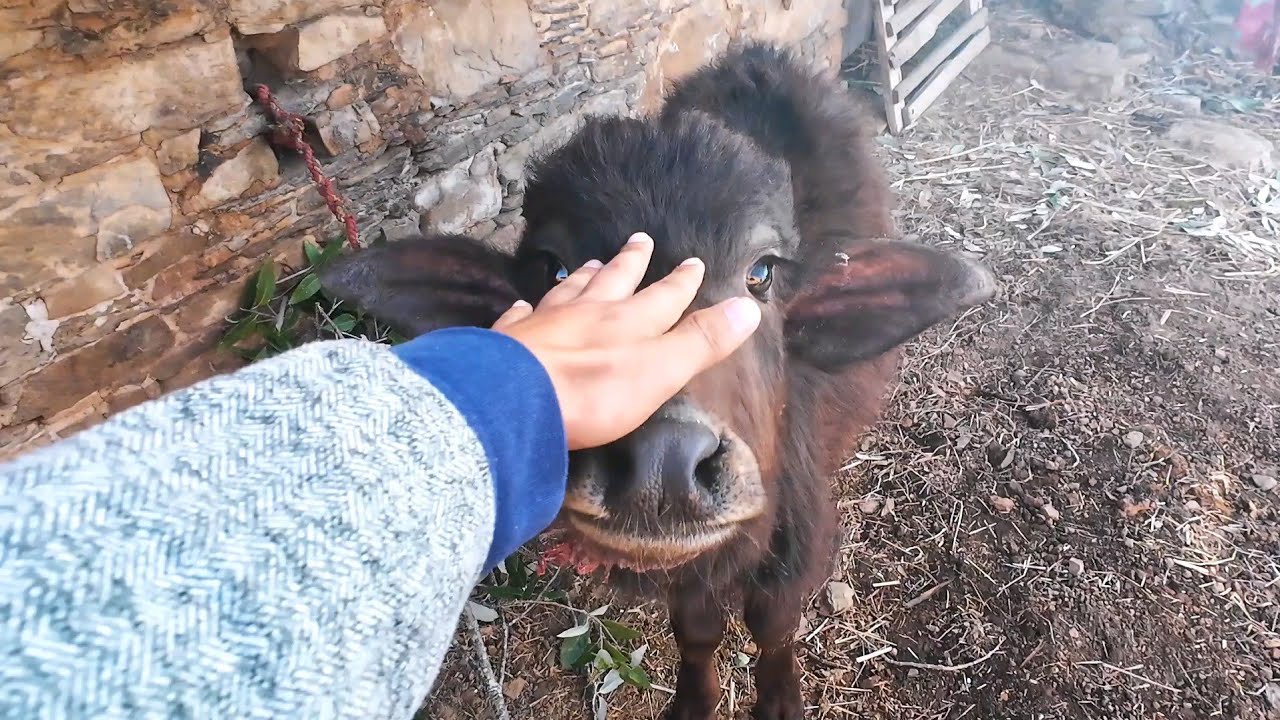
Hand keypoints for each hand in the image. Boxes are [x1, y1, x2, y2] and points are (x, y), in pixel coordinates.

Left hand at [492, 232, 761, 449]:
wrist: (511, 399)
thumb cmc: (594, 391)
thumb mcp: (661, 369)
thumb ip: (702, 340)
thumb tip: (750, 306)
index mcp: (629, 321)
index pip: (663, 296)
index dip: (681, 282)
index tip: (693, 261)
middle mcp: (588, 313)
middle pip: (614, 281)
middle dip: (631, 262)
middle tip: (639, 238)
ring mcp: (544, 324)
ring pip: (569, 291)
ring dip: (584, 276)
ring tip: (590, 261)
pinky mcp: (507, 342)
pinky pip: (521, 317)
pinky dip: (527, 307)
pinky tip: (523, 302)